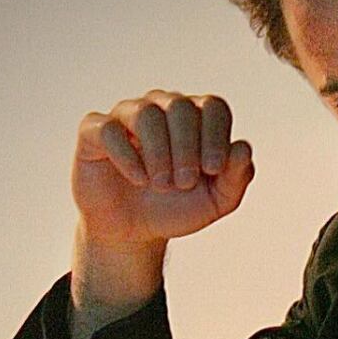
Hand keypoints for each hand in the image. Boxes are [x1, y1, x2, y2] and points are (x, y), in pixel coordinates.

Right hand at [72, 90, 253, 249]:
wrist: (134, 232)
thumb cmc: (178, 208)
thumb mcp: (217, 201)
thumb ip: (237, 177)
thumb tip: (242, 147)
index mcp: (196, 118)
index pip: (213, 106)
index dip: (216, 135)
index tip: (213, 170)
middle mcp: (162, 108)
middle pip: (181, 107)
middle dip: (187, 147)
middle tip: (185, 182)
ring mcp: (127, 116)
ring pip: (146, 112)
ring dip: (159, 152)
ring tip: (163, 184)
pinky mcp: (95, 131)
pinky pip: (109, 129)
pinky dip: (127, 156)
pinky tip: (138, 179)